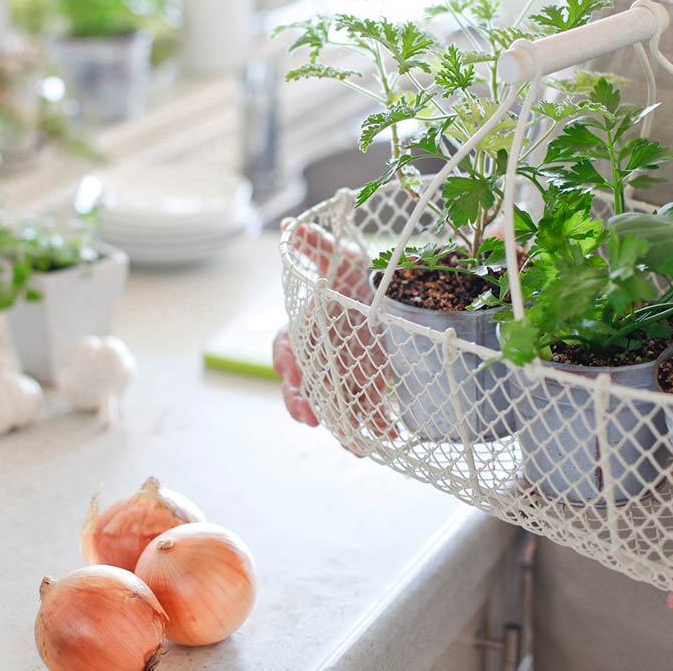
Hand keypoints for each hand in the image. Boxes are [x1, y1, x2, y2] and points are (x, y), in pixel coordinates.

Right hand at [273, 219, 394, 448]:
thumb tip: (290, 225)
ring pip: (333, 406)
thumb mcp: (337, 255)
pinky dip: (374, 426)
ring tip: (356, 446)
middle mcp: (319, 358)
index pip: (286, 350)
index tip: (292, 371)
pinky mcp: (367, 384)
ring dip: (342, 427)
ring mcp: (341, 374)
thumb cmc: (350, 274)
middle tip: (312, 418)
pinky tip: (387, 438)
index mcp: (304, 330)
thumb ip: (314, 243)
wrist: (380, 292)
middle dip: (304, 405)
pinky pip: (365, 410)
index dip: (287, 363)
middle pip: (303, 387)